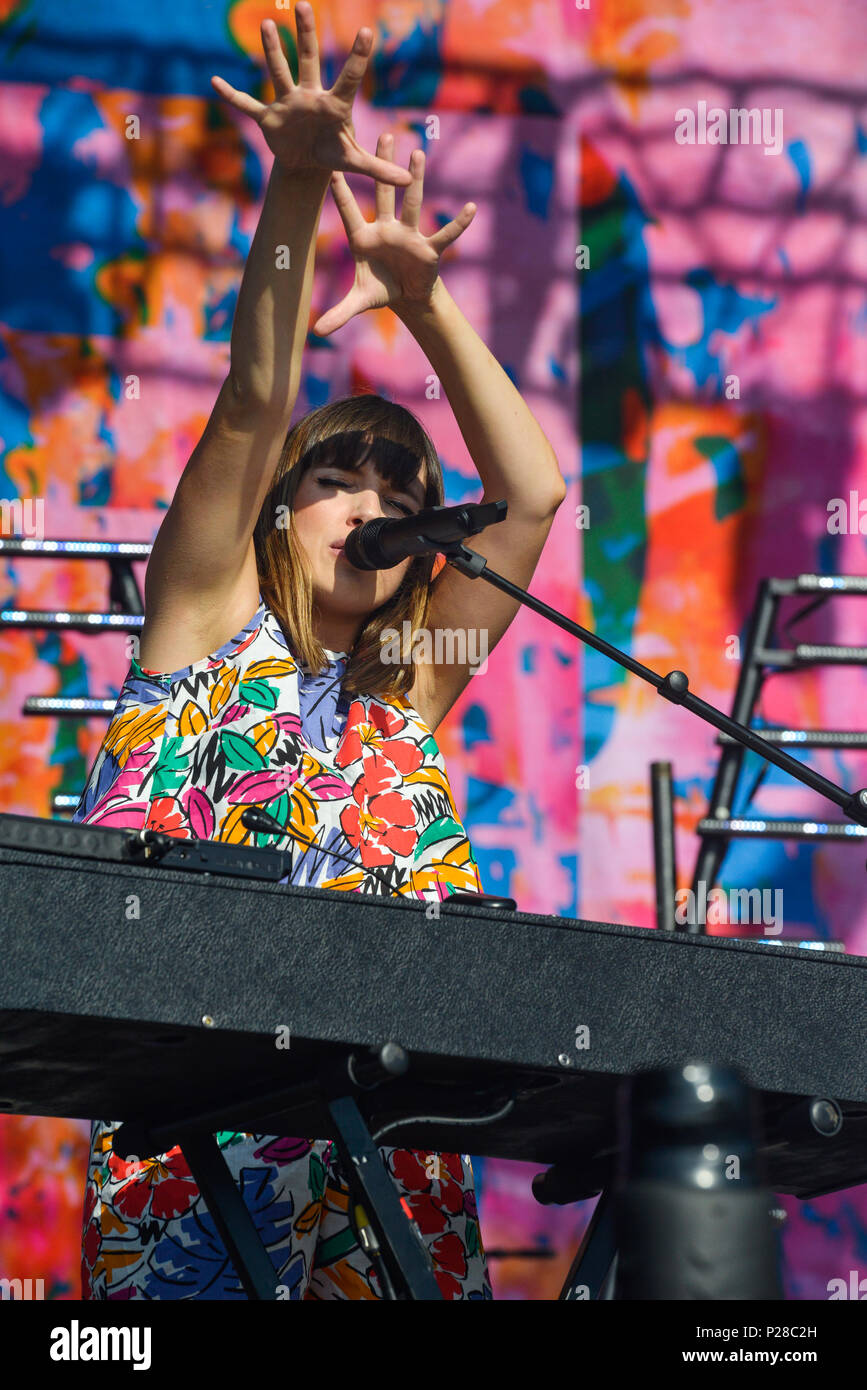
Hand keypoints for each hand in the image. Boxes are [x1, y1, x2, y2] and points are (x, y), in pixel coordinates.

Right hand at [210, 4, 411, 186]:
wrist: (307, 164)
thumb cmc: (333, 155)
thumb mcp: (355, 163)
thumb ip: (380, 170)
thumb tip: (407, 183)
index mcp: (334, 105)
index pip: (349, 78)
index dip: (358, 57)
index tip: (367, 31)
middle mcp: (310, 96)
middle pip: (309, 59)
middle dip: (306, 34)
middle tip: (305, 6)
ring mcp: (288, 103)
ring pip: (278, 71)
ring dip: (271, 50)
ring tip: (268, 24)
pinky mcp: (269, 117)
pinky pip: (247, 105)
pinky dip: (232, 97)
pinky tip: (214, 82)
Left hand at [312, 134, 475, 335]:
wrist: (406, 297)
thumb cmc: (380, 289)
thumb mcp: (358, 302)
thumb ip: (338, 314)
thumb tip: (315, 333)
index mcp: (364, 238)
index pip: (349, 212)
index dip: (341, 194)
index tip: (331, 170)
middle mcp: (386, 229)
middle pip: (383, 193)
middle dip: (383, 165)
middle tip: (383, 135)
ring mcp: (409, 236)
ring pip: (412, 203)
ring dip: (415, 179)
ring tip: (418, 152)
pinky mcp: (428, 249)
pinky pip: (445, 235)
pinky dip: (458, 224)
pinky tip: (471, 209)